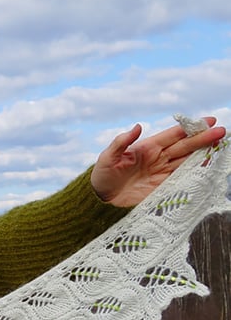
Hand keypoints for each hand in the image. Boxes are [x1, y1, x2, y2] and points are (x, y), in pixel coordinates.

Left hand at [90, 117, 225, 206]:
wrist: (101, 198)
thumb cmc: (103, 175)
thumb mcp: (107, 157)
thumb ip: (121, 142)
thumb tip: (137, 127)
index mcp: (147, 147)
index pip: (173, 135)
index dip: (189, 128)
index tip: (208, 120)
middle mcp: (158, 158)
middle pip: (184, 147)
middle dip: (203, 139)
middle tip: (222, 131)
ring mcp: (161, 173)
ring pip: (186, 161)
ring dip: (203, 154)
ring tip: (219, 146)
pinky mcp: (161, 188)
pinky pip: (181, 179)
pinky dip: (194, 173)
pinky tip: (206, 166)